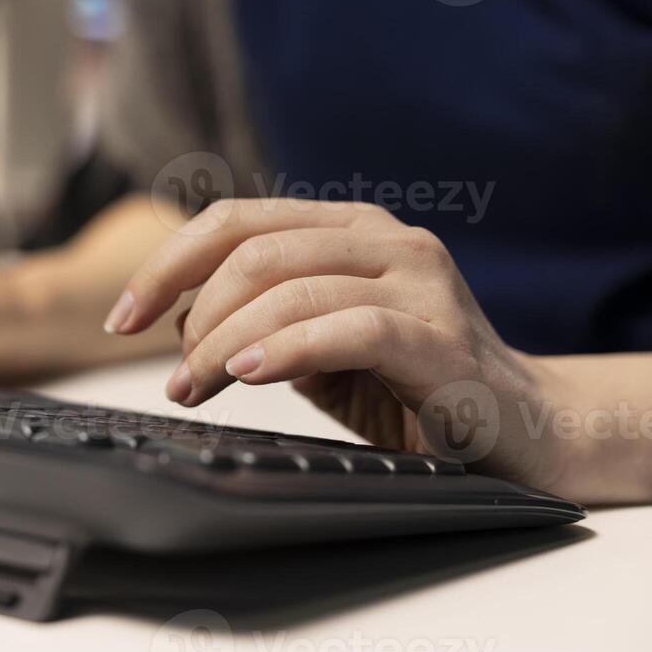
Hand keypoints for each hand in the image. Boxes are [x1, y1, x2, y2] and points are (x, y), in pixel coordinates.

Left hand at [108, 199, 562, 487]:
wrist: (528, 429)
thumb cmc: (412, 385)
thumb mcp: (322, 340)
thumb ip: (264, 315)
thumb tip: (179, 317)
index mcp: (348, 229)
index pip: (235, 221)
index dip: (167, 264)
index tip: (123, 316)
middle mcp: (385, 240)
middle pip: (253, 249)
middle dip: (192, 313)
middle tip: (176, 375)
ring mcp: (419, 283)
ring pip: (291, 285)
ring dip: (224, 342)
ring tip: (196, 386)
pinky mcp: (442, 339)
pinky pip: (350, 327)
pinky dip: (289, 348)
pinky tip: (251, 374)